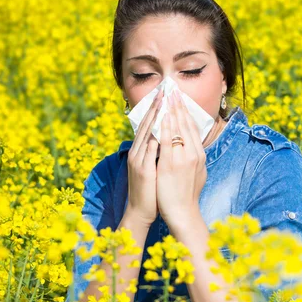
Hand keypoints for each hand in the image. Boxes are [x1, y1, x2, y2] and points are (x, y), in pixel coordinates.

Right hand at [126, 88, 163, 227]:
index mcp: (139, 151)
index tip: (163, 95)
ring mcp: (139, 160)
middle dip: (155, 107)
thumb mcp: (151, 167)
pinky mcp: (144, 170)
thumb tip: (164, 139)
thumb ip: (155, 152)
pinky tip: (163, 127)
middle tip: (164, 91)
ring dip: (155, 117)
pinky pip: (150, 150)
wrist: (141, 211)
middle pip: (146, 125)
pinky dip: (156, 137)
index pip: (147, 125)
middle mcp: (137, 152)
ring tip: (164, 102)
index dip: (155, 110)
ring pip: (147, 134)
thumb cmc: (150, 190)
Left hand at [156, 89, 206, 228]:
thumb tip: (189, 147)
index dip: (185, 111)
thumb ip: (191, 158)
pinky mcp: (171, 164)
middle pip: (186, 124)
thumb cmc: (186, 195)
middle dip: (178, 105)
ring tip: (166, 96)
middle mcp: (194, 154)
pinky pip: (168, 141)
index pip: (192, 127)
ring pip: (178, 129)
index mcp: (199, 155)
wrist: (183, 213)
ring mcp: (183, 158)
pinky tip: (162, 116)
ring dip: (171, 111)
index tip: (179, 97)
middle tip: (172, 89)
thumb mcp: (194, 173)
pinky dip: (165, 127)